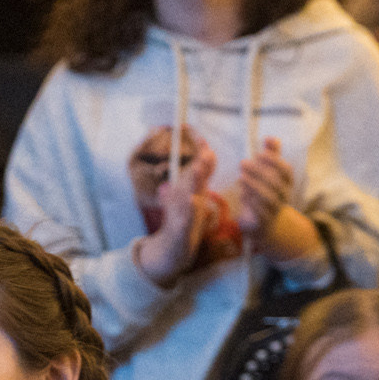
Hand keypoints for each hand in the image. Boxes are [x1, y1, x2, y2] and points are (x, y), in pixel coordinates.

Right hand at [134, 133, 219, 286]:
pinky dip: (188, 212)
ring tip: (196, 170)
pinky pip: (184, 220)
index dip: (198, 148)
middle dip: (199, 163)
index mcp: (189, 189)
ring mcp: (179, 213)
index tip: (193, 128)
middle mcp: (183, 198)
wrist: (170, 250)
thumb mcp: (194, 195)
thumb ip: (201, 175)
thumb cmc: (184, 222)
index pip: (196, 165)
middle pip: (191, 178)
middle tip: (206, 148)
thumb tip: (208, 153)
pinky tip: (192, 202)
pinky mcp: (180, 230)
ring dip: (191, 183)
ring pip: (186, 196)